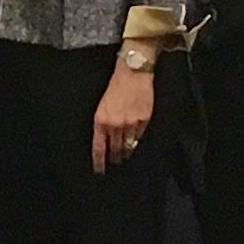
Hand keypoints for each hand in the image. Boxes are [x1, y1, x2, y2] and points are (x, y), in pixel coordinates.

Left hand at [90, 59, 156, 174]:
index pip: (99, 148)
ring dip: (126, 152)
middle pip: (115, 150)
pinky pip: (140, 136)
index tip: (100, 170)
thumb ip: (102, 124)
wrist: (132, 73)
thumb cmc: (115, 87)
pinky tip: (135, 142)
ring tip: (125, 156)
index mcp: (101, 121)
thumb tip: (105, 142)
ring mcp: (131, 123)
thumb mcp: (102, 106)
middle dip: (114, 158)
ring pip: (128, 146)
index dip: (99, 162)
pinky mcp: (144, 120)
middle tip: (115, 163)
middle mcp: (115, 124)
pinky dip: (137, 140)